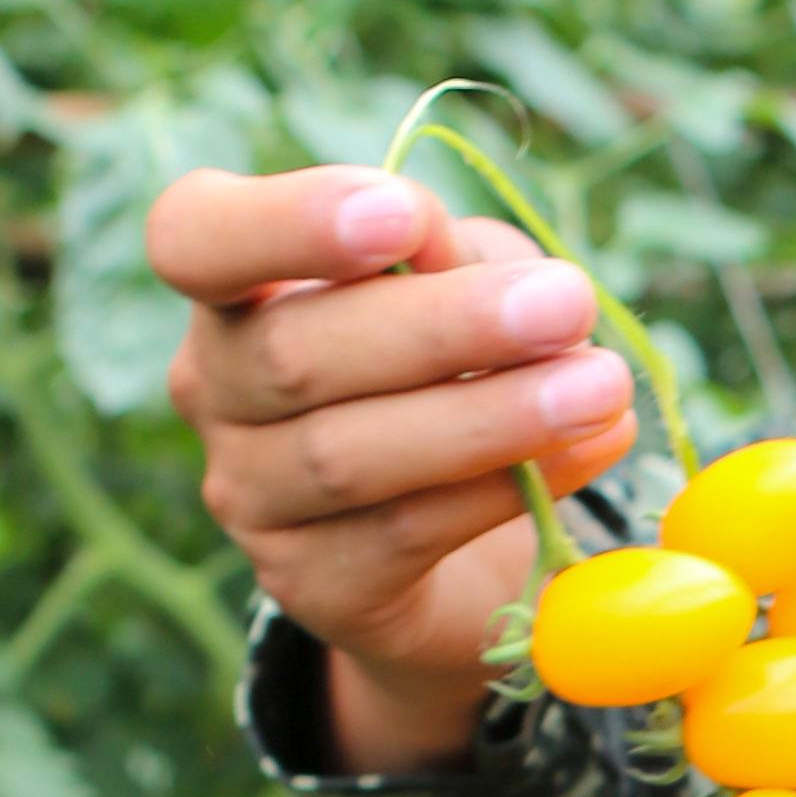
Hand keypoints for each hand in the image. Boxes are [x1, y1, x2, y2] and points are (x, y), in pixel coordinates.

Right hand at [146, 162, 639, 773]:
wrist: (456, 543)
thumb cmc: (451, 366)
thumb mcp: (460, 280)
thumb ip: (454, 256)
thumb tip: (461, 258)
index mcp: (233, 287)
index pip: (194, 237)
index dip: (287, 222)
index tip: (400, 213)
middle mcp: (217, 390)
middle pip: (294, 353)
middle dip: (443, 326)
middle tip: (566, 303)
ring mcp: (251, 497)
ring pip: (348, 456)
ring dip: (490, 416)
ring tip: (601, 387)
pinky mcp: (312, 583)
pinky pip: (405, 532)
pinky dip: (506, 485)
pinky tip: (591, 448)